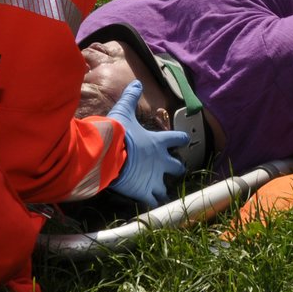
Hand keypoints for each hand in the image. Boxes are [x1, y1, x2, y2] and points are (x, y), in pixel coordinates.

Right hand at [105, 81, 189, 208]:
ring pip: (165, 189)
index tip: (184, 139)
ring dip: (163, 191)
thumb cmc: (117, 133)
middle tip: (177, 170)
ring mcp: (153, 179)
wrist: (108, 154)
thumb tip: (136, 82)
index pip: (176, 139)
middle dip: (177, 169)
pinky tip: (151, 209)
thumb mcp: (124, 111)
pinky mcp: (143, 192)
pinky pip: (152, 203)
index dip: (180, 139)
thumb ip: (131, 97)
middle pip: (177, 167)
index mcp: (158, 142)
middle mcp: (160, 162)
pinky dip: (151, 206)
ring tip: (162, 195)